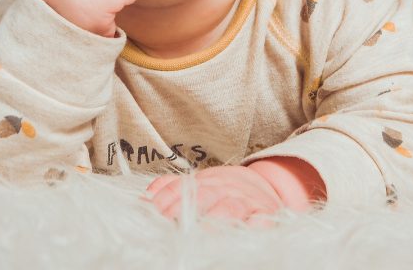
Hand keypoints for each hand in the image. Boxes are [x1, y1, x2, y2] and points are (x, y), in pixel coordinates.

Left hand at [144, 166, 284, 227]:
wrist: (266, 184)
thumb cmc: (226, 190)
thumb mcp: (200, 183)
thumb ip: (173, 187)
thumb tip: (146, 195)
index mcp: (206, 181)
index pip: (183, 187)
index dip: (169, 197)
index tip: (156, 210)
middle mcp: (225, 189)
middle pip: (205, 194)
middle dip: (187, 206)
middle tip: (171, 219)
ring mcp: (246, 201)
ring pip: (232, 207)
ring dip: (218, 216)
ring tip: (205, 230)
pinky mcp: (265, 213)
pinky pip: (263, 219)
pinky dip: (257, 224)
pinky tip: (247, 230)